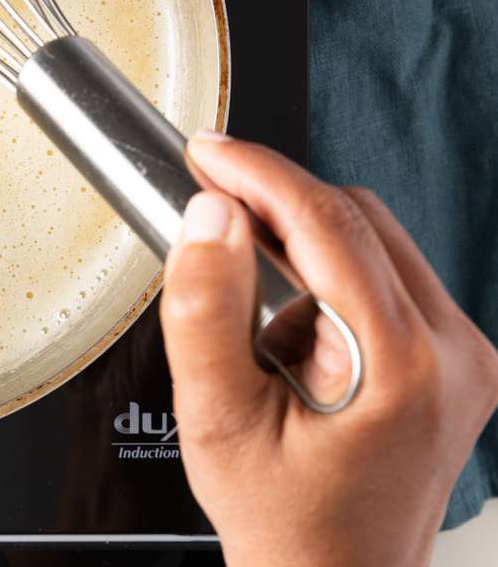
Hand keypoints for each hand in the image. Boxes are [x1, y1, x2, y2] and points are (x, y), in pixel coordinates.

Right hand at [160, 131, 497, 566]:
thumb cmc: (285, 523)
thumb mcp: (217, 420)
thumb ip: (205, 311)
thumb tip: (209, 216)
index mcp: (404, 367)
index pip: (330, 225)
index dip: (259, 174)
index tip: (208, 152)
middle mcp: (457, 354)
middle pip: (360, 219)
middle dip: (276, 204)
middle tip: (207, 208)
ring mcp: (468, 357)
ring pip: (376, 240)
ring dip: (301, 245)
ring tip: (253, 320)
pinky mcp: (458, 360)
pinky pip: (389, 276)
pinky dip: (328, 277)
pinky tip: (291, 334)